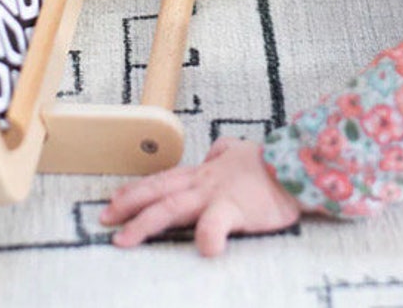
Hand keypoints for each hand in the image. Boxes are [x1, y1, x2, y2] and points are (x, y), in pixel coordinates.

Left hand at [101, 138, 301, 255]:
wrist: (298, 164)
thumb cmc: (271, 165)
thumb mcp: (241, 151)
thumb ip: (224, 151)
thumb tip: (215, 152)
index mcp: (205, 172)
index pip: (163, 179)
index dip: (136, 189)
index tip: (114, 199)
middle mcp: (204, 182)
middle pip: (158, 193)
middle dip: (128, 205)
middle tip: (104, 219)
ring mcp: (217, 194)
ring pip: (172, 208)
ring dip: (145, 224)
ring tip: (124, 240)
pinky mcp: (235, 208)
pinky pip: (215, 224)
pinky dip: (207, 237)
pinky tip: (204, 251)